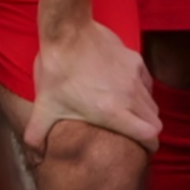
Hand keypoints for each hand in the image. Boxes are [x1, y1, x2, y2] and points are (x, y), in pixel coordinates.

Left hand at [34, 16, 166, 156]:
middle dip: (149, 133)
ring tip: (130, 116)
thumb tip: (34, 158)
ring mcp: (134, 76)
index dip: (150, 147)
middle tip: (136, 137)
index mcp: (112, 111)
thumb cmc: (57, 70)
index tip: (143, 150)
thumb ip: (37, 135)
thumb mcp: (44, 106)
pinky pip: (147, 83)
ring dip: (145, 113)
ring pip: (152, 102)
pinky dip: (142, 92)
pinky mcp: (134, 60)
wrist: (66, 32)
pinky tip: (126, 91)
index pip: (149, 135)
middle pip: (155, 121)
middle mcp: (129, 96)